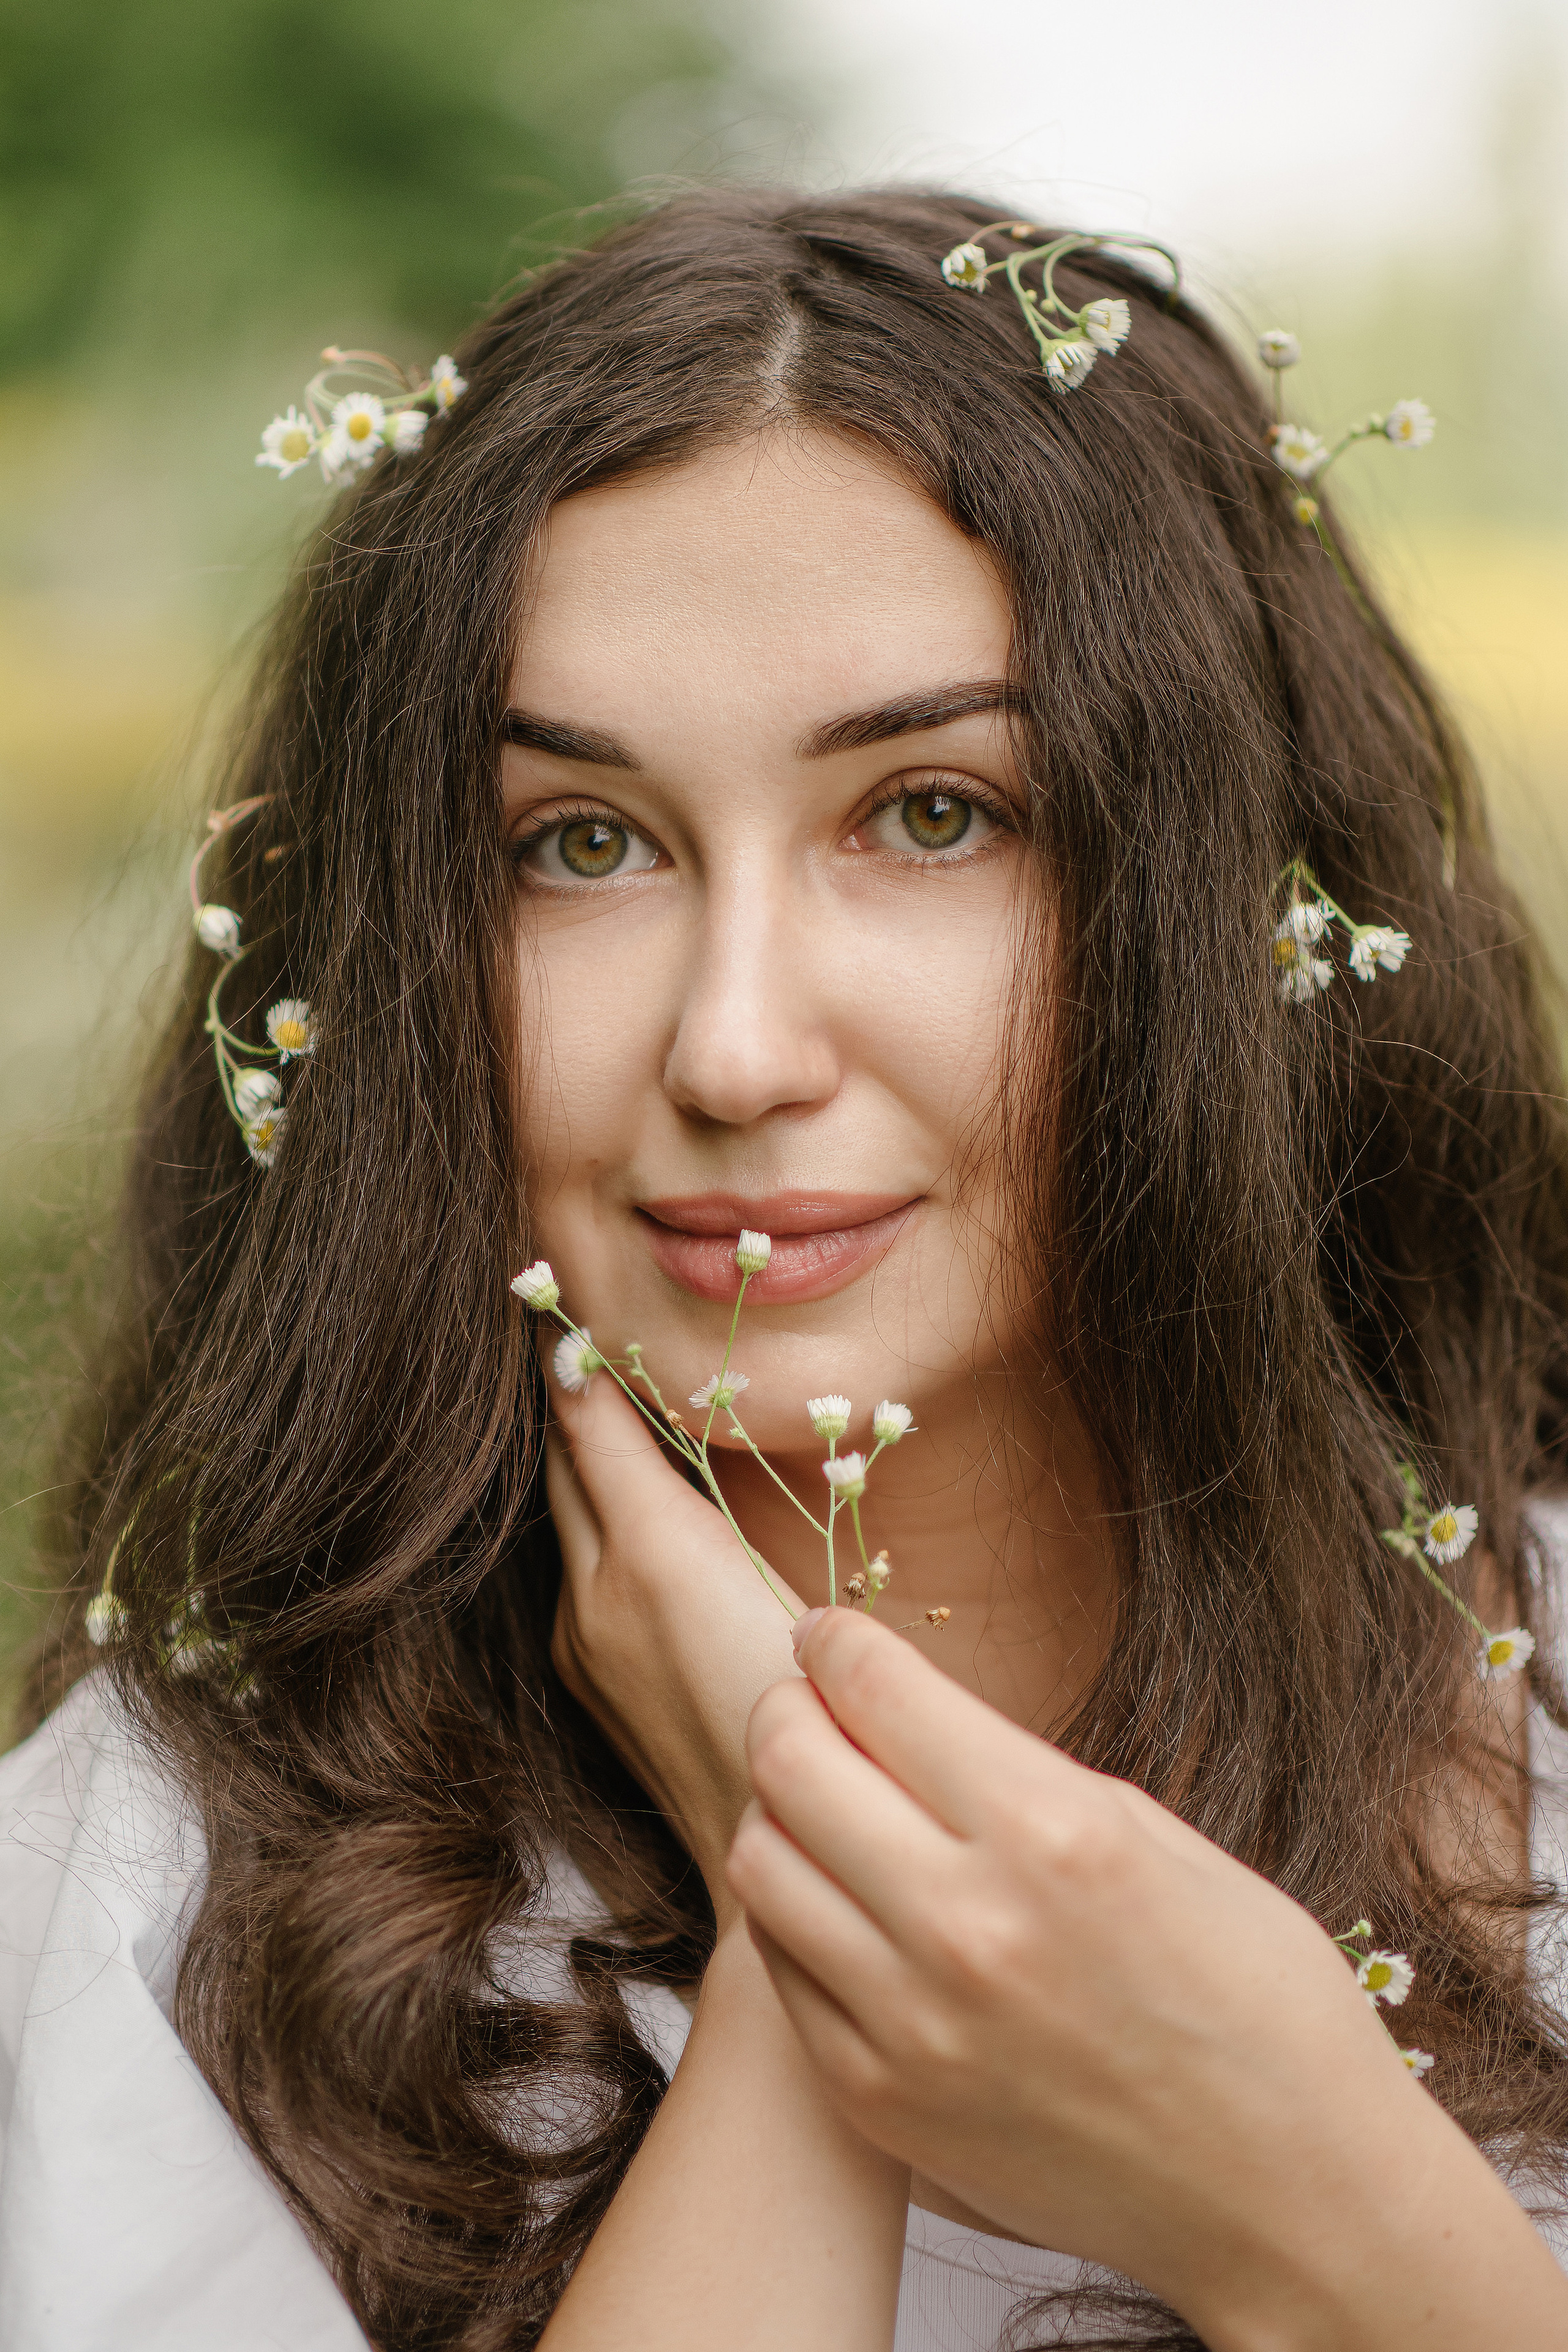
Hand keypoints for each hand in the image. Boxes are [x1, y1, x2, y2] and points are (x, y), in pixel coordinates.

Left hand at [548, 1367, 802, 1922]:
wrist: (764, 1854)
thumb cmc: (817, 1718)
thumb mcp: (795, 1582)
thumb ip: (728, 1500)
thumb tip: (683, 1426)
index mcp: (656, 1553)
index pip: (590, 1420)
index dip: (574, 1353)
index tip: (554, 1294)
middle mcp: (595, 1588)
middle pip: (565, 1459)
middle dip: (573, 1395)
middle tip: (578, 1328)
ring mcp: (580, 1637)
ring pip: (569, 1513)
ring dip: (584, 1458)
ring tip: (606, 1401)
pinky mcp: (583, 1674)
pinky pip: (578, 1565)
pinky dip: (596, 1523)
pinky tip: (636, 1516)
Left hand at [727, 1608, 1567, 2345]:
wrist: (1291, 2199)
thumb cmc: (1256, 2002)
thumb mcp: (1157, 1838)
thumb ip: (1016, 1775)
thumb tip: (903, 1718)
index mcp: (1051, 1834)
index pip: (874, 1690)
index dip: (836, 1641)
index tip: (829, 1636)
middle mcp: (967, 1925)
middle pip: (788, 1766)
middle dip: (788, 1710)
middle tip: (809, 1707)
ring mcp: (912, 2026)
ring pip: (760, 1865)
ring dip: (778, 1815)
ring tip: (822, 1809)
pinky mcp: (880, 2103)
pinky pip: (781, 1973)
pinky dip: (795, 1919)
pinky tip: (843, 1907)